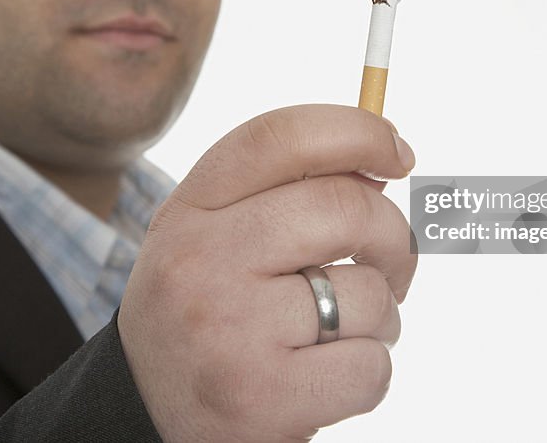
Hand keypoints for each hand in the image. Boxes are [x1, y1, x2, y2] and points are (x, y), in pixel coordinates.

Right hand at [118, 104, 417, 441]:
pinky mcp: (261, 398)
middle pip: (343, 206)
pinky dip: (370, 373)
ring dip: (383, 317)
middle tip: (393, 263)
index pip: (282, 138)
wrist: (147, 415)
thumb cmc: (206, 312)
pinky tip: (330, 379)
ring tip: (346, 334)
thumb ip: (280, 194)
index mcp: (190, 209)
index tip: (398, 153)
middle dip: (394, 234)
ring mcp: (230, 330)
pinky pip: (369, 366)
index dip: (357, 132)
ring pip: (368, 292)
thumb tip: (379, 164)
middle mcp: (202, 261)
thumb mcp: (214, 238)